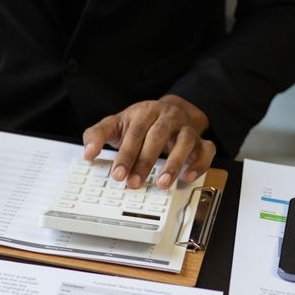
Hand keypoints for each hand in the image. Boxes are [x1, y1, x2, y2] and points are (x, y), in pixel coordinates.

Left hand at [82, 94, 215, 189]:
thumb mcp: (115, 125)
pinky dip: (199, 163)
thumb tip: (88, 153)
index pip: (135, 133)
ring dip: (173, 164)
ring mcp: (186, 128)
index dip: (126, 155)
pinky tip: (187, 176)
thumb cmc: (140, 123)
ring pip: (185, 142)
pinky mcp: (200, 140)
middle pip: (157, 137)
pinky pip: (206, 150)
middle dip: (145, 162)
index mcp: (145, 112)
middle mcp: (167, 118)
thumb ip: (97, 136)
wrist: (170, 111)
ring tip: (162, 183)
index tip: (117, 174)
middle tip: (134, 183)